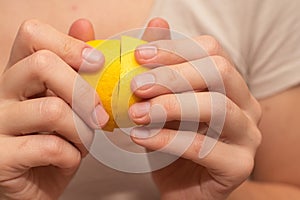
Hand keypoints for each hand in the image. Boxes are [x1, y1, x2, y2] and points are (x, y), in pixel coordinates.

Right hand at [0, 19, 107, 199]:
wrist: (40, 185)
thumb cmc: (59, 141)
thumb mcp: (71, 103)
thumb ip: (76, 67)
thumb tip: (84, 24)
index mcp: (22, 76)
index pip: (32, 35)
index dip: (69, 44)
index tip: (96, 64)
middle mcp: (2, 93)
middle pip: (42, 65)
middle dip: (83, 92)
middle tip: (100, 116)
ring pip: (52, 109)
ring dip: (82, 130)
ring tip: (84, 142)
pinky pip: (48, 147)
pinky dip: (71, 156)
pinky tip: (68, 160)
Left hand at [129, 30, 261, 198]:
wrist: (181, 186)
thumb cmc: (172, 141)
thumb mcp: (163, 102)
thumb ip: (161, 66)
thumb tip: (156, 22)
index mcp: (231, 85)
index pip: (211, 51)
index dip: (175, 49)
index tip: (140, 56)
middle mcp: (247, 106)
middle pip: (218, 72)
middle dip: (172, 76)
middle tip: (136, 86)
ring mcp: (248, 136)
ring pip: (215, 106)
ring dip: (169, 106)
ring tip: (136, 113)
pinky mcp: (240, 166)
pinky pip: (202, 145)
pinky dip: (167, 138)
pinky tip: (141, 137)